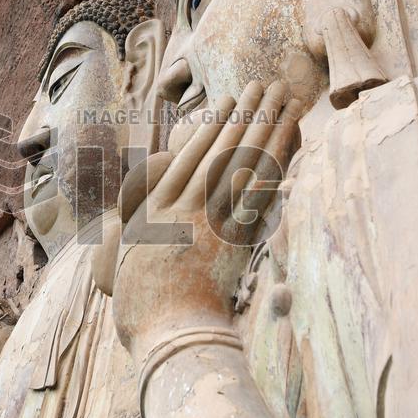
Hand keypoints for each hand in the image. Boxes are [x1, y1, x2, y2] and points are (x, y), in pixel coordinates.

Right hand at [103, 80, 302, 360]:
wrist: (169, 333)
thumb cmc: (142, 308)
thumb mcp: (127, 262)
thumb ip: (135, 235)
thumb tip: (135, 223)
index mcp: (155, 209)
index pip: (187, 156)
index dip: (211, 125)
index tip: (226, 103)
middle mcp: (184, 207)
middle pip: (220, 150)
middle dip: (244, 113)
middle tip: (262, 84)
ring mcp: (212, 220)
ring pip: (244, 162)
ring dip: (266, 126)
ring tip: (282, 98)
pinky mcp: (237, 239)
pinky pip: (261, 192)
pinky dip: (277, 162)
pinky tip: (290, 143)